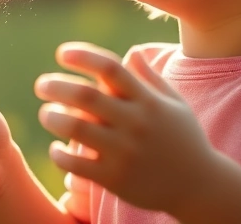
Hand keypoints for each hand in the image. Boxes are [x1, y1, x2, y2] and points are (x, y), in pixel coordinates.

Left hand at [34, 42, 217, 215]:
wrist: (199, 187)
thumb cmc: (184, 139)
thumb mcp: (174, 104)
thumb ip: (151, 78)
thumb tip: (132, 53)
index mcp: (148, 101)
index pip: (111, 67)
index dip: (82, 56)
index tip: (61, 53)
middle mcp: (135, 123)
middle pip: (86, 95)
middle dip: (56, 85)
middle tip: (41, 85)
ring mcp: (125, 152)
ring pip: (76, 127)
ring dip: (52, 117)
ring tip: (46, 114)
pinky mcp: (115, 179)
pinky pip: (76, 163)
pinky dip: (59, 154)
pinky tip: (56, 148)